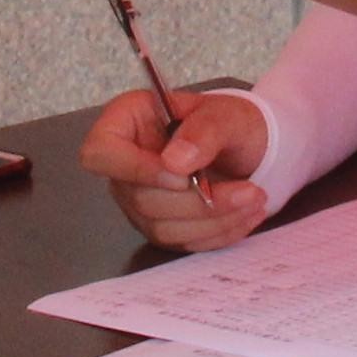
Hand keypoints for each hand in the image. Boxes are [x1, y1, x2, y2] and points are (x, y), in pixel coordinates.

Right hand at [82, 84, 273, 250]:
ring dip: (215, 220)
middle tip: (251, 190)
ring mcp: (138, 200)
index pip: (100, 152)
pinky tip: (246, 214)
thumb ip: (202, 131)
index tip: (182, 176)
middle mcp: (123, 166)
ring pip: (162, 227)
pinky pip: (182, 242)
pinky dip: (219, 233)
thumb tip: (175, 162)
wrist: (247, 147)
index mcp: (125, 122)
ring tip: (256, 199)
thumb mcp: (225, 114)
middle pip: (140, 198)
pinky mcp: (159, 226)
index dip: (135, 169)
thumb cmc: (228, 121)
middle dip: (198, 201)